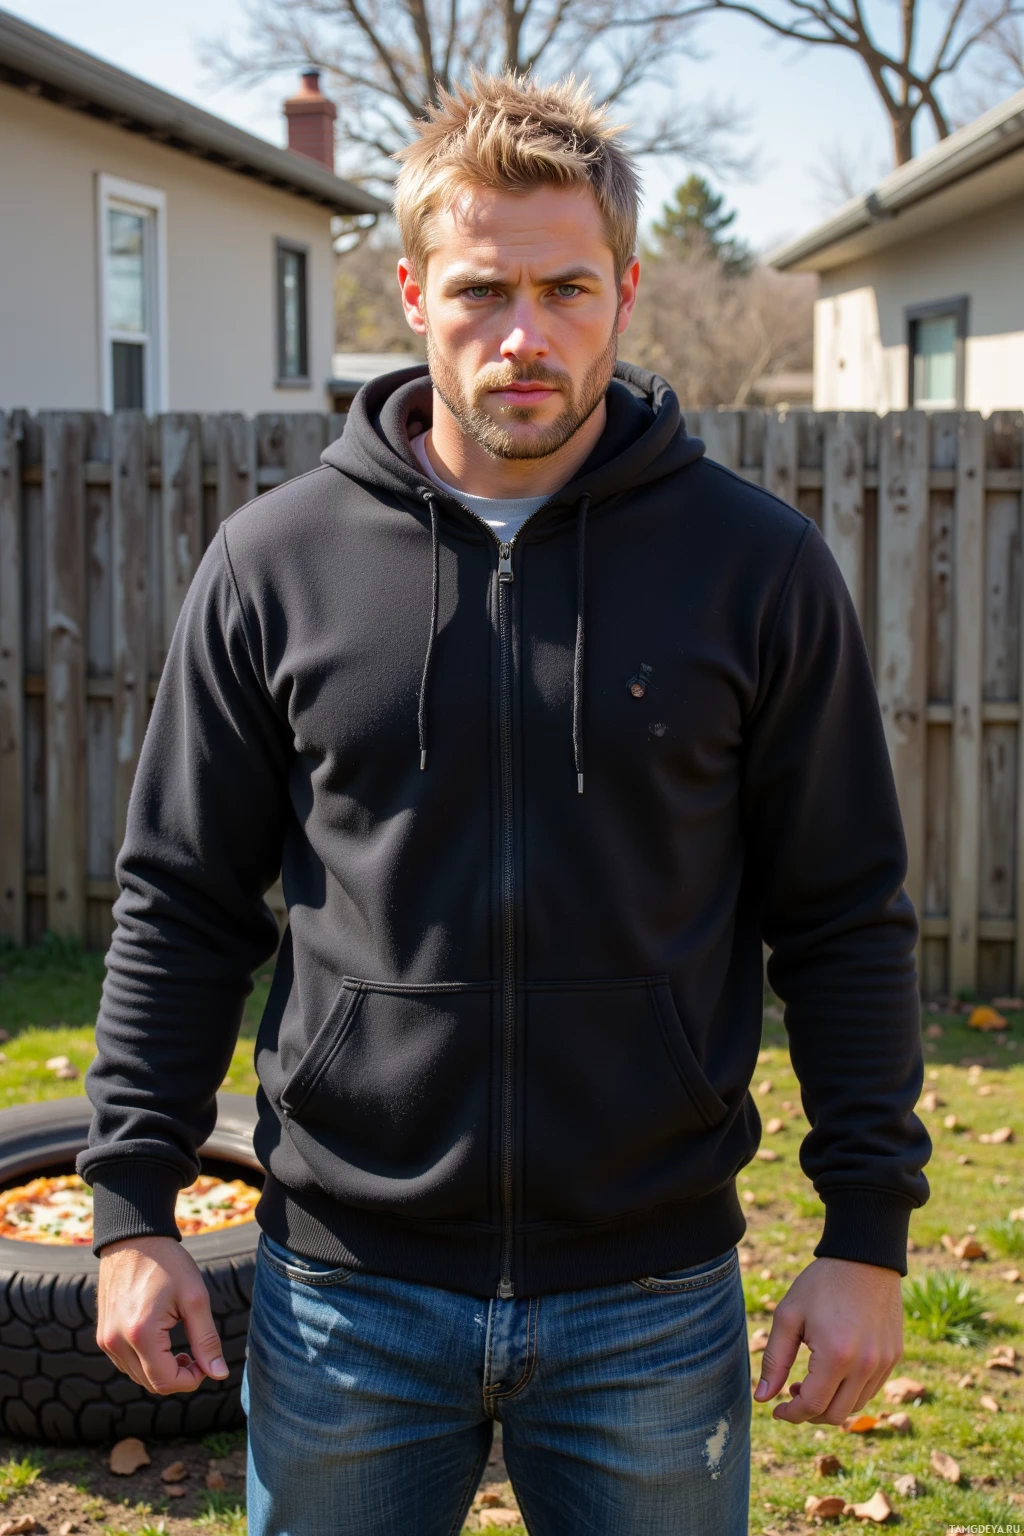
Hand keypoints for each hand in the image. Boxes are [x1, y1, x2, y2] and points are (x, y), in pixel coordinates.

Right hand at [96, 1235, 228, 1394]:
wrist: (133, 1238)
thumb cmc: (168, 1263)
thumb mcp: (195, 1298)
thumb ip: (206, 1340)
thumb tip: (219, 1374)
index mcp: (140, 1334)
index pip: (166, 1382)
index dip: (192, 1379)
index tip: (206, 1362)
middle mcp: (116, 1342)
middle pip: (151, 1384)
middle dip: (178, 1376)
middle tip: (196, 1354)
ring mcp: (105, 1340)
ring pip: (138, 1377)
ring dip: (162, 1371)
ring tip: (181, 1348)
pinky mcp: (102, 1335)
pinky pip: (126, 1363)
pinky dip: (146, 1362)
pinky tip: (161, 1342)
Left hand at [752, 1256, 903, 1424]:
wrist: (864, 1257)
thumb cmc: (821, 1284)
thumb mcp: (789, 1316)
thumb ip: (775, 1359)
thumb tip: (762, 1398)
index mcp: (836, 1356)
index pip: (813, 1406)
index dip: (791, 1414)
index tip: (776, 1409)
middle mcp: (865, 1365)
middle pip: (835, 1415)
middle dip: (809, 1413)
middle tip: (792, 1392)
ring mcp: (884, 1363)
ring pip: (856, 1406)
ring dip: (830, 1404)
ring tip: (811, 1382)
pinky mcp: (894, 1356)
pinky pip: (871, 1389)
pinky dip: (850, 1392)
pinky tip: (834, 1373)